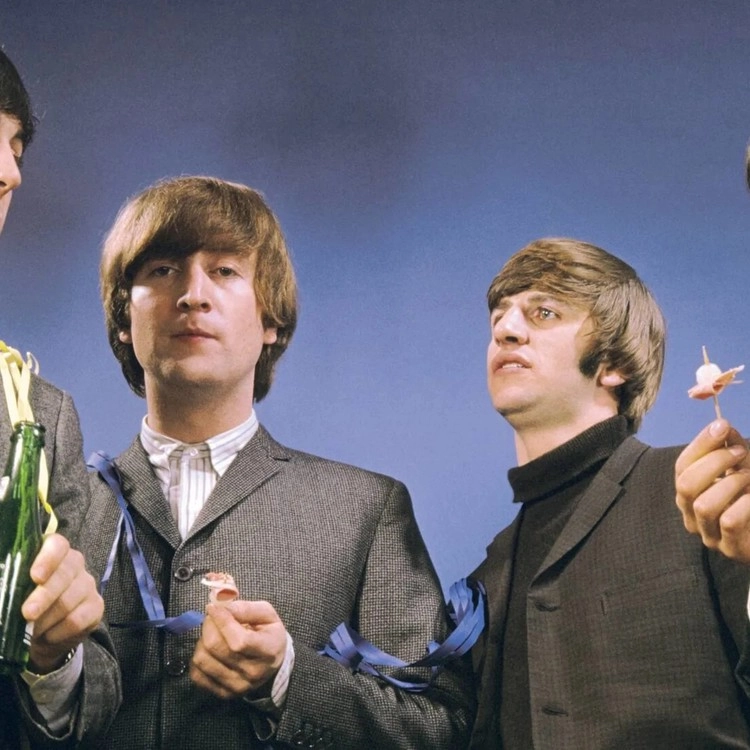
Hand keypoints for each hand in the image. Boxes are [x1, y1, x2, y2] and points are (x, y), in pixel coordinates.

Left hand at [21, 533, 103, 673]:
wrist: (42, 633)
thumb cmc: (22, 603)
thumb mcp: (13, 591)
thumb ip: (11, 584)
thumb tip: (3, 589)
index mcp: (52, 553)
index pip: (57, 545)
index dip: (48, 559)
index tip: (35, 577)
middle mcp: (74, 564)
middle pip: (64, 573)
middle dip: (44, 595)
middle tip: (28, 613)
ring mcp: (87, 584)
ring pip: (70, 599)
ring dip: (47, 619)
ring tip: (32, 630)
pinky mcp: (96, 606)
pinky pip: (78, 619)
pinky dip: (59, 631)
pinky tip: (49, 635)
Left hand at [190, 600, 286, 699]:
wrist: (272, 663)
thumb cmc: (268, 633)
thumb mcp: (266, 615)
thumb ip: (246, 608)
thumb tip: (221, 606)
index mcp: (268, 651)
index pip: (238, 640)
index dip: (222, 620)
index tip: (214, 607)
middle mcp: (253, 673)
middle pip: (215, 647)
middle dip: (209, 625)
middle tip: (213, 617)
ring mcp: (237, 686)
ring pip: (202, 659)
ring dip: (202, 640)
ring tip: (213, 634)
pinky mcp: (223, 694)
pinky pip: (196, 674)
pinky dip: (198, 657)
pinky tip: (210, 650)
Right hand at [675, 419, 749, 561]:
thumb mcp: (743, 469)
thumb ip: (732, 449)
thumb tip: (722, 427)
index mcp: (690, 494)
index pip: (682, 467)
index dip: (700, 444)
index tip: (722, 426)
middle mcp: (692, 515)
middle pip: (686, 485)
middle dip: (713, 462)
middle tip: (740, 452)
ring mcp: (710, 535)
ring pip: (704, 505)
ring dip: (731, 483)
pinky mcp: (731, 549)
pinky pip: (729, 521)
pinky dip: (744, 504)